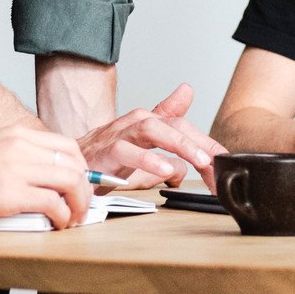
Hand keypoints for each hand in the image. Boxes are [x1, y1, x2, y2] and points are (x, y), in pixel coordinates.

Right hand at [0, 122, 90, 228]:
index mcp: (17, 135)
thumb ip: (17, 157)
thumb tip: (43, 177)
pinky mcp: (8, 194)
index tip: (81, 187)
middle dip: (86, 190)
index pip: (68, 146)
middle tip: (80, 208)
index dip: (81, 170)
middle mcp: (21, 146)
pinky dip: (61, 217)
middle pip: (76, 165)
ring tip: (71, 219)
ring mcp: (16, 168)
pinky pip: (53, 204)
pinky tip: (55, 225)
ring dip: (78, 205)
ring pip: (71, 182)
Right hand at [75, 84, 225, 189]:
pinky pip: (126, 152)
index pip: (183, 127)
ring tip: (200, 161)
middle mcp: (135, 123)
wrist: (69, 163)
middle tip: (217, 159)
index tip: (225, 159)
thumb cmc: (106, 158)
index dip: (206, 142)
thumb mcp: (144, 153)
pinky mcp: (104, 151)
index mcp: (147, 122)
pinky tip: (165, 171)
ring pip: (152, 129)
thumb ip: (165, 153)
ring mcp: (119, 134)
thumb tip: (186, 167)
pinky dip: (147, 160)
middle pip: (172, 124)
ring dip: (179, 144)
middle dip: (198, 141)